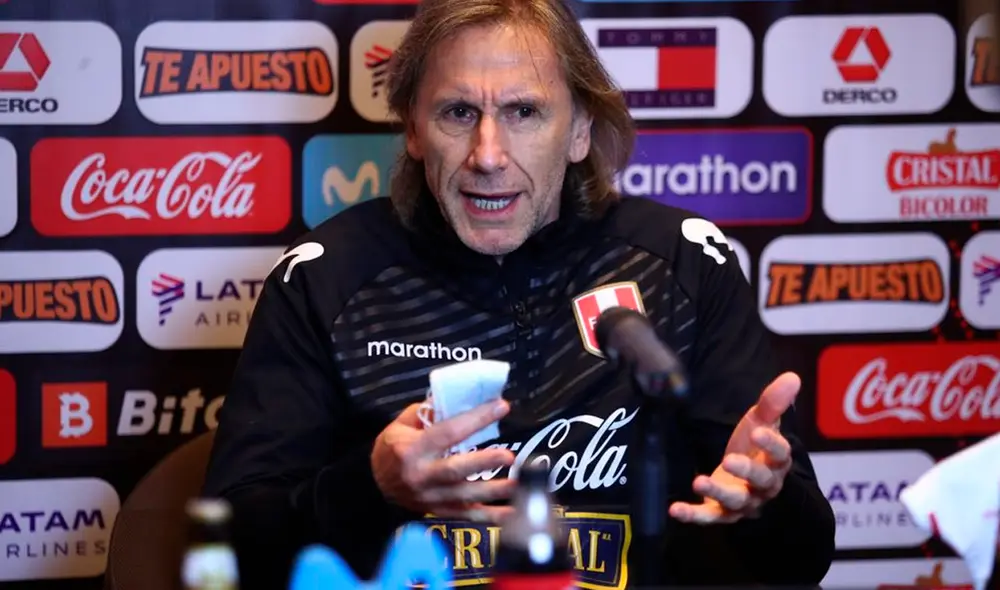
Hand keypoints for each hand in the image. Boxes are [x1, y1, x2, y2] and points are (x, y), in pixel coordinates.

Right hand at [371, 399, 515, 521]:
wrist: (373, 483)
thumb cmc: (392, 448)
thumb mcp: (401, 424)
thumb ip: (428, 411)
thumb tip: (458, 396)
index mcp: (412, 448)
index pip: (447, 432)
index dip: (475, 419)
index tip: (500, 407)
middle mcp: (421, 474)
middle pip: (455, 469)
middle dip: (483, 463)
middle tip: (508, 456)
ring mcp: (430, 496)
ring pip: (464, 496)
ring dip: (493, 491)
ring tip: (518, 484)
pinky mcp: (438, 510)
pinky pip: (467, 515)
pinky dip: (491, 516)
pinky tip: (512, 514)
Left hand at [669, 372, 799, 523]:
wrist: (744, 476)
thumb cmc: (754, 447)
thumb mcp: (761, 422)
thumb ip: (773, 403)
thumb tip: (792, 376)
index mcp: (776, 462)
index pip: (780, 455)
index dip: (771, 444)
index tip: (758, 432)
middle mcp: (763, 486)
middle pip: (760, 481)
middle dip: (746, 471)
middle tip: (729, 460)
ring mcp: (742, 501)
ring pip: (735, 501)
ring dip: (718, 493)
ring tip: (699, 482)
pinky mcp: (721, 511)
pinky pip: (709, 516)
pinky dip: (693, 515)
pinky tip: (675, 510)